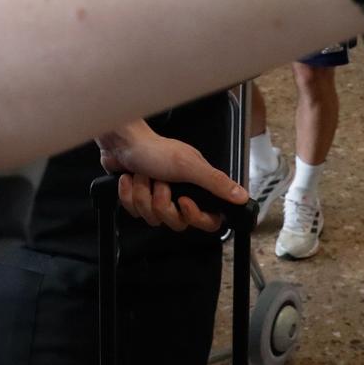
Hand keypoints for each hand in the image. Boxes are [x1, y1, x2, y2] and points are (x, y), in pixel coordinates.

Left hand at [97, 121, 244, 231]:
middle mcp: (179, 194)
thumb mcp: (189, 166)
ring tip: (143, 176)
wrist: (121, 143)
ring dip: (143, 195)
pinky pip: (135, 212)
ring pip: (153, 218)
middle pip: (176, 222)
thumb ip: (216, 182)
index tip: (184, 203)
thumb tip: (242, 196)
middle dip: (161, 203)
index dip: (195, 217)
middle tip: (159, 183)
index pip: (207, 219)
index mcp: (196, 186)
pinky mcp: (139, 198)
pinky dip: (128, 194)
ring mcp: (157, 198)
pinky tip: (130, 178)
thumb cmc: (155, 149)